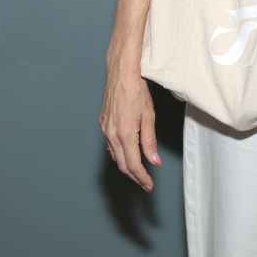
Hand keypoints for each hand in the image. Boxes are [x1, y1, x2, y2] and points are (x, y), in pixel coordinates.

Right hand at [99, 68, 160, 191]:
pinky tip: (127, 152)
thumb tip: (154, 161)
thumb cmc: (137, 90)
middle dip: (134, 176)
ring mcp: (105, 128)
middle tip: (145, 183)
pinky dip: (119, 153)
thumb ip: (150, 141)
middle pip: (122, 164)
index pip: (133, 164)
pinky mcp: (102, 122)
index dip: (141, 178)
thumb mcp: (149, 116)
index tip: (149, 185)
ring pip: (115, 155)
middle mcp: (111, 134)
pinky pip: (110, 144)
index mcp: (125, 133)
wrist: (121, 72)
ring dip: (126, 166)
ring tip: (138, 171)